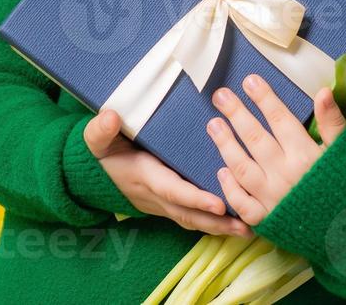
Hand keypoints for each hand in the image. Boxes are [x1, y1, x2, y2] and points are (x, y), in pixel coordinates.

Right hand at [83, 109, 252, 237]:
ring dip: (220, 227)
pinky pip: (193, 216)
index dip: (195, 198)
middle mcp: (157, 195)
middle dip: (217, 221)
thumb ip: (101, 129)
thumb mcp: (96, 139)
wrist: (96, 173)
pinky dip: (214, 223)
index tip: (219, 204)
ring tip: (250, 229)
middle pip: (189, 213)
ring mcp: (163, 203)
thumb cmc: (102, 151)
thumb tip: (110, 117)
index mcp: (145, 176)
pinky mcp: (170, 204)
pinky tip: (237, 222)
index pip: (172, 189)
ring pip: (193, 219)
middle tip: (246, 225)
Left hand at [206, 77, 345, 225]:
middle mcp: (285, 175)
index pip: (279, 119)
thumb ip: (333, 122)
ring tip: (213, 124)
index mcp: (305, 155)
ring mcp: (273, 199)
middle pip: (255, 138)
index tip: (249, 80)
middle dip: (236, 114)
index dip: (263, 98)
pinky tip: (221, 171)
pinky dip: (230, 188)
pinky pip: (242, 204)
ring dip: (225, 144)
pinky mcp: (267, 221)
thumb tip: (323, 91)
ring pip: (241, 167)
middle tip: (220, 95)